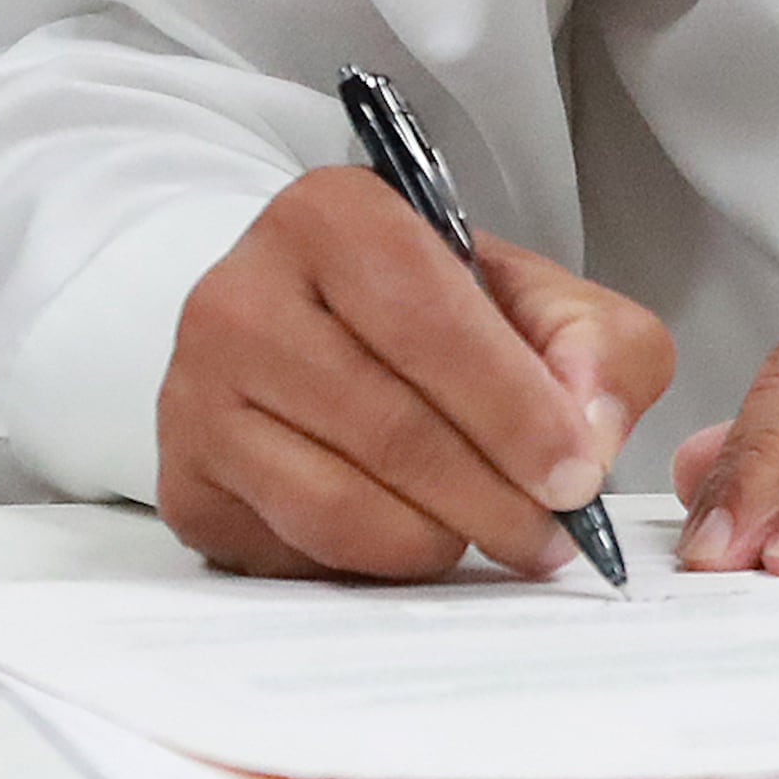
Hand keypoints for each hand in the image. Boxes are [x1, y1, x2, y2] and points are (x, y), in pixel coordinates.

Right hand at [156, 166, 677, 581]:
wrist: (318, 326)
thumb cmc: (436, 309)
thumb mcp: (536, 296)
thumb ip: (593, 346)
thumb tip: (588, 436)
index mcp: (333, 215)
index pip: (430, 325)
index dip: (514, 410)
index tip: (576, 475)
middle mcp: (240, 295)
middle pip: (386, 426)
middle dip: (491, 497)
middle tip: (551, 535)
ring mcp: (195, 394)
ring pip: (335, 506)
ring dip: (437, 541)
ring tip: (494, 535)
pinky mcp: (184, 483)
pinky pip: (295, 552)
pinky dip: (375, 562)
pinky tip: (418, 534)